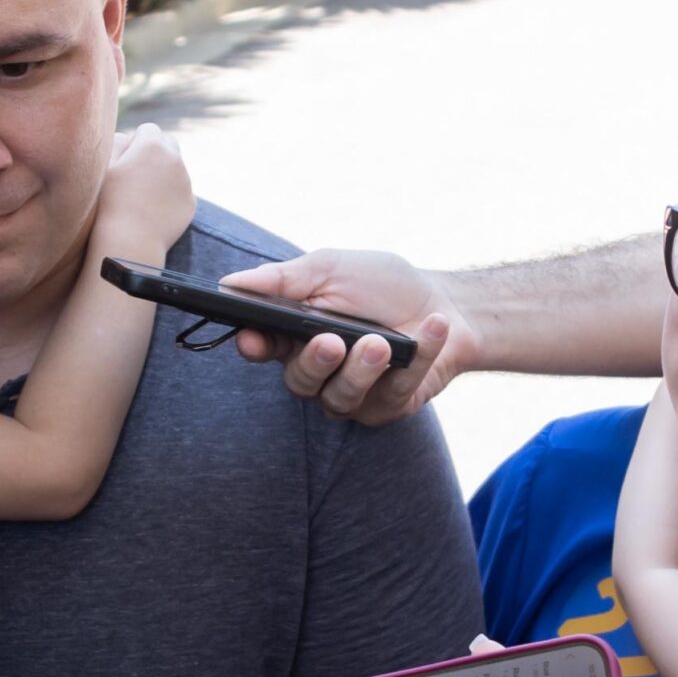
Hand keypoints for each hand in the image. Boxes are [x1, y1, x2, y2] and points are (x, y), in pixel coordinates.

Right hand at [100, 123, 193, 254]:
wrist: (128, 240)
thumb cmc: (108, 202)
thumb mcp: (104, 166)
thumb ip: (116, 142)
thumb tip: (127, 137)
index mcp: (152, 145)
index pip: (148, 129)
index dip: (135, 142)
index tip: (125, 158)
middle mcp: (175, 159)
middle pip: (168, 144)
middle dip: (154, 152)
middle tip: (136, 172)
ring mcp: (186, 182)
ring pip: (176, 169)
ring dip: (163, 174)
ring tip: (142, 195)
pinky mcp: (190, 203)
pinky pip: (180, 191)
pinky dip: (170, 195)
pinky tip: (152, 209)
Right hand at [217, 250, 460, 425]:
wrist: (448, 305)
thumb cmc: (383, 285)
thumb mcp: (332, 269)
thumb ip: (283, 279)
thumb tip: (229, 282)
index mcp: (296, 334)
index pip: (263, 347)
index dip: (254, 347)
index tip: (252, 340)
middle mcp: (320, 371)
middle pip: (299, 382)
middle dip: (314, 363)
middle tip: (331, 342)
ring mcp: (352, 394)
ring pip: (340, 399)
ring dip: (362, 370)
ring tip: (382, 342)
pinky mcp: (387, 407)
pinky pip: (391, 396)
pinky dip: (415, 360)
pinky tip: (430, 329)